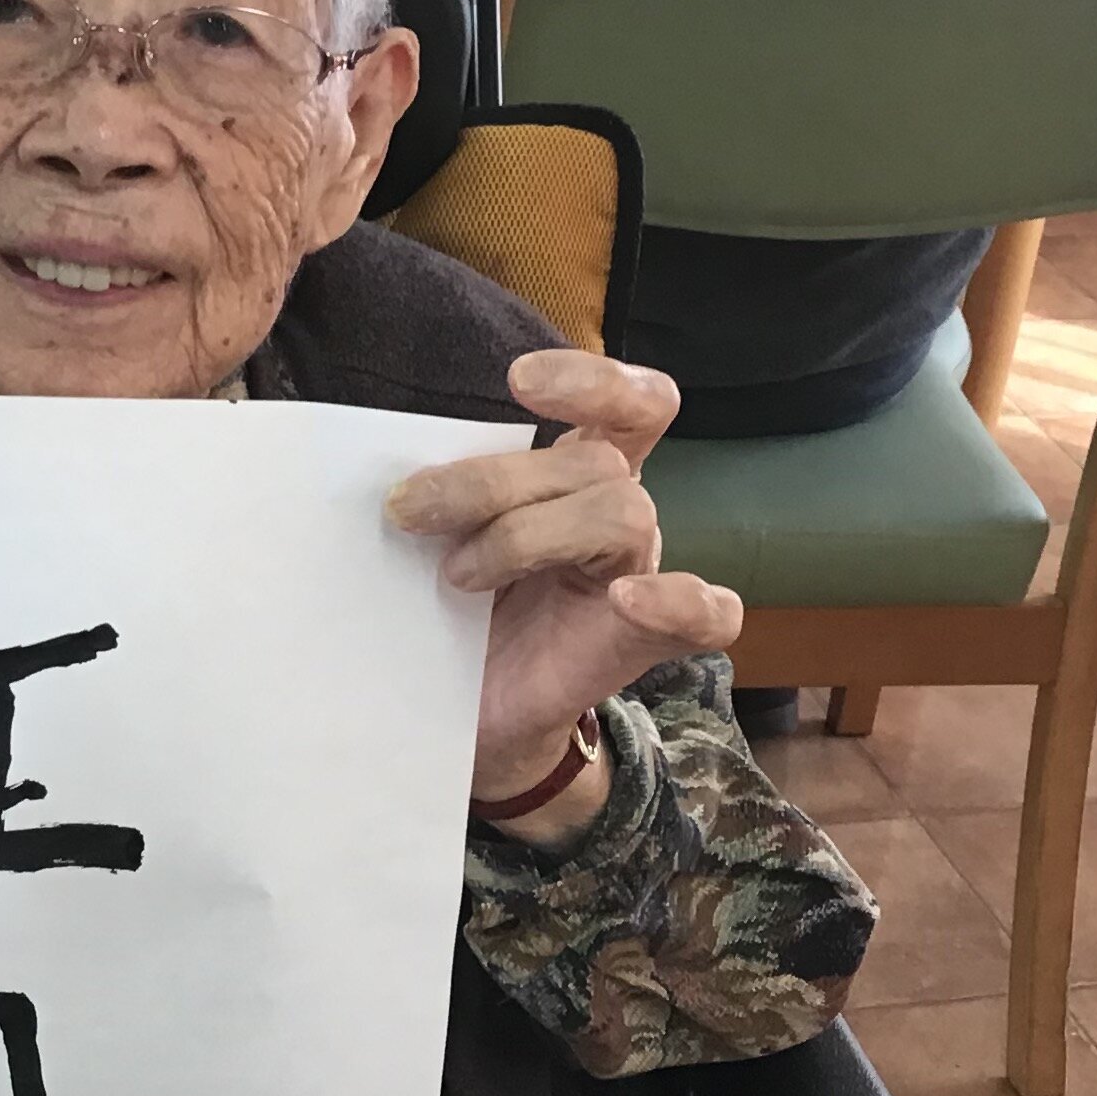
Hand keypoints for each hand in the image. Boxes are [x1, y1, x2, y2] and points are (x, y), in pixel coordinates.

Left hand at [387, 351, 739, 825]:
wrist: (465, 717)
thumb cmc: (452, 615)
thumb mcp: (439, 539)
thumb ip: (442, 494)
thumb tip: (391, 472)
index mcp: (579, 475)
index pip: (627, 404)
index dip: (588, 379)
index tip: (519, 381)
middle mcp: (619, 515)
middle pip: (595, 461)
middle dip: (490, 482)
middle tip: (407, 512)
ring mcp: (638, 575)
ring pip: (622, 512)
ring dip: (526, 536)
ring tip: (459, 577)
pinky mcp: (644, 643)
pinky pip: (705, 614)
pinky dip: (675, 599)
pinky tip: (625, 600)